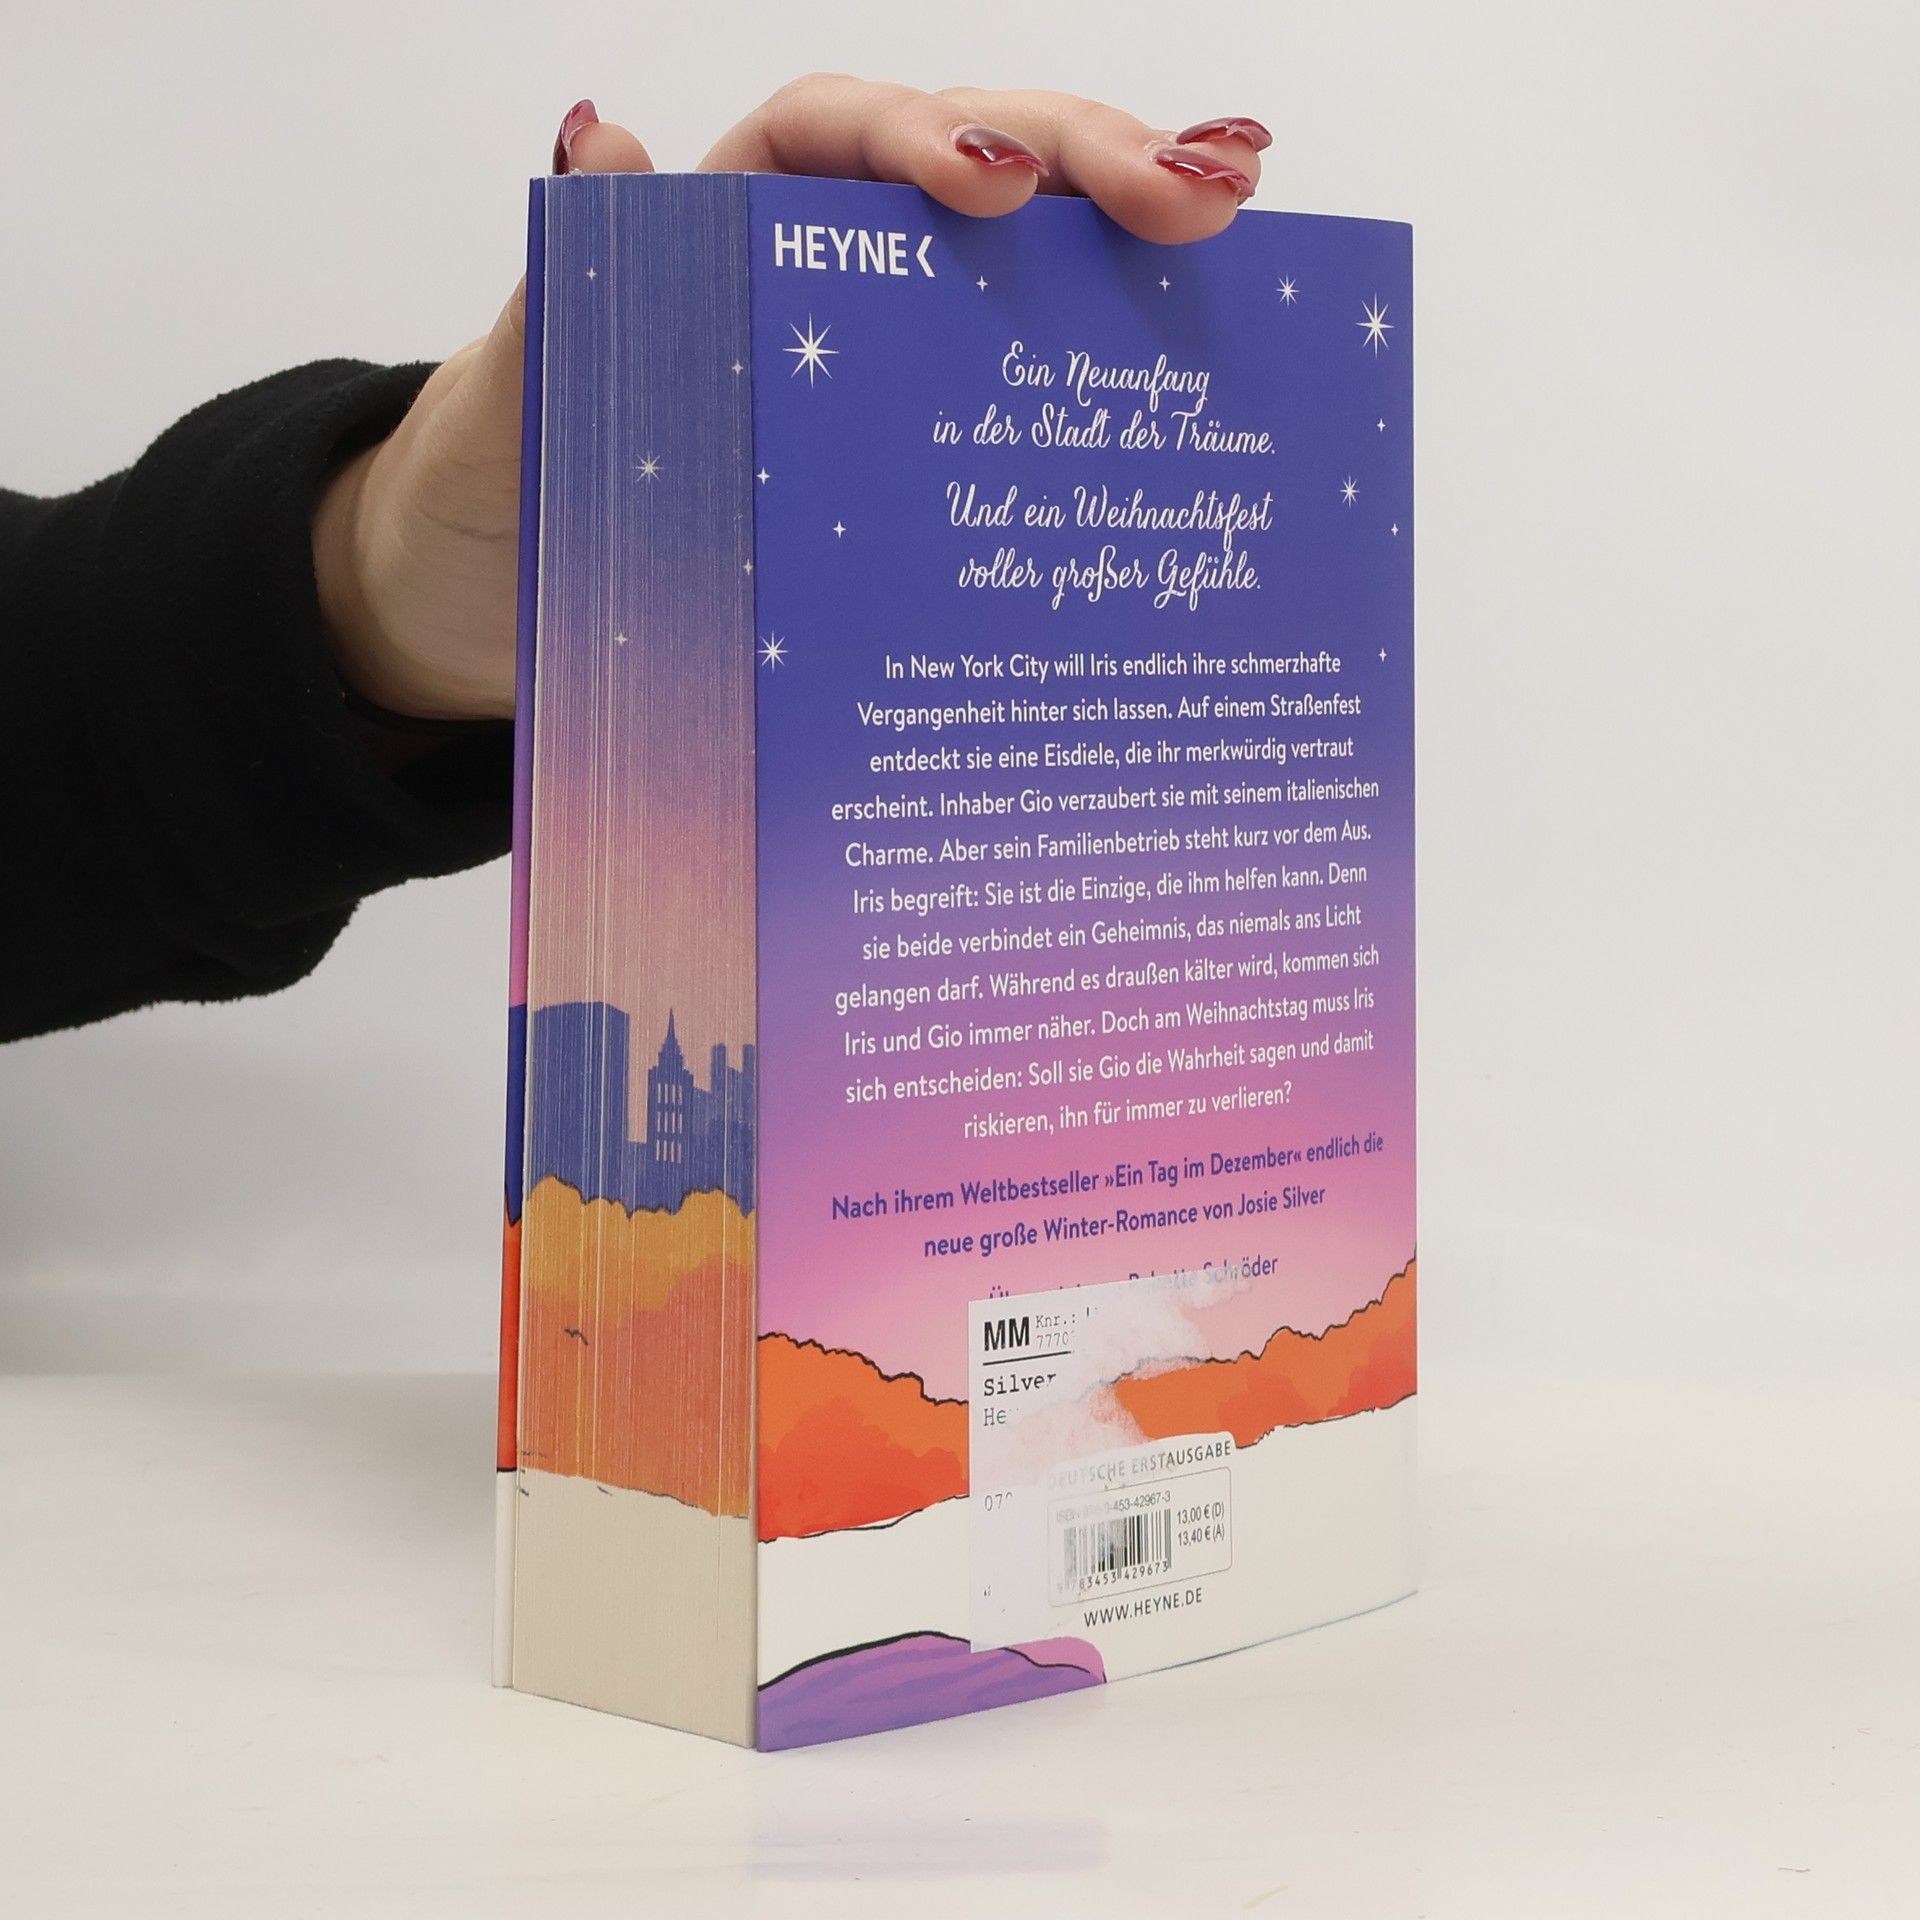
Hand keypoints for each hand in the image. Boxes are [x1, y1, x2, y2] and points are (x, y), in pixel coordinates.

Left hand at [313, 80, 1267, 721]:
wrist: (503, 603)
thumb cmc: (505, 480)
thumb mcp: (519, 392)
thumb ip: (564, 289)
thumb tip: (600, 139)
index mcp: (727, 215)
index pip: (846, 135)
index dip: (930, 139)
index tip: (1005, 188)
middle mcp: (821, 260)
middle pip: (975, 167)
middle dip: (1088, 164)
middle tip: (1201, 196)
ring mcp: (878, 351)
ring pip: (1022, 268)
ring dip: (1126, 245)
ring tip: (1234, 232)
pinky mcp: (907, 442)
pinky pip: (1015, 389)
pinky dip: (1102, 368)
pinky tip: (1192, 367)